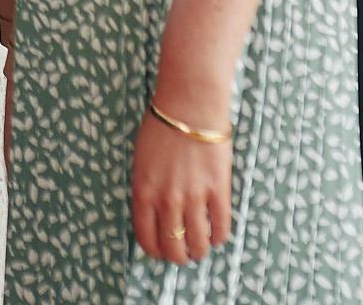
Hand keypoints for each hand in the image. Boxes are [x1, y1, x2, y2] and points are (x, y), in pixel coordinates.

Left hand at [131, 112, 232, 265]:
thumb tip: (154, 213)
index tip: (162, 252)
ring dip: (200, 251)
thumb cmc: (161, 128)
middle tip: (184, 254)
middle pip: (173, 246)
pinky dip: (219, 237)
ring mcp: (193, 196)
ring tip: (201, 248)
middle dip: (178, 257)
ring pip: (198, 242)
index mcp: (143, 191)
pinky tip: (217, 235)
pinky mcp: (218, 190)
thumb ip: (146, 188)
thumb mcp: (141, 161)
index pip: (146, 238)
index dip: (155, 251)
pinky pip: (221, 226)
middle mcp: (166, 199)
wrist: (189, 106)